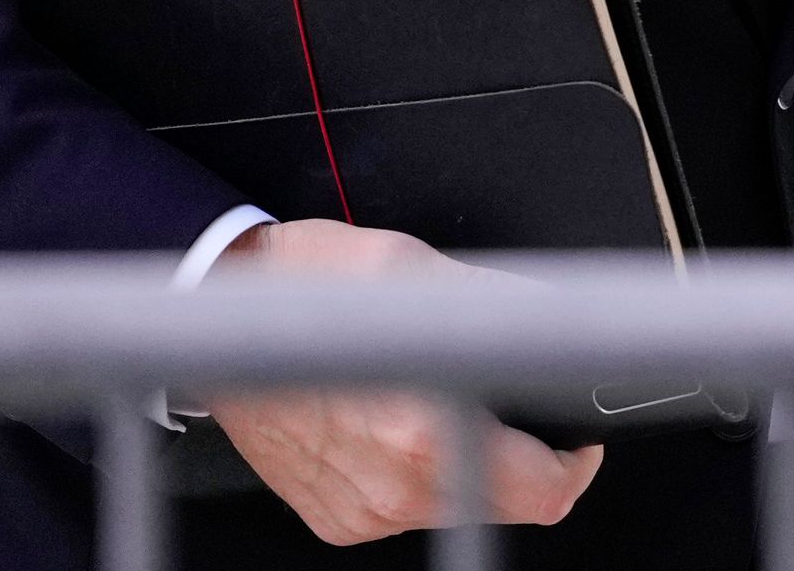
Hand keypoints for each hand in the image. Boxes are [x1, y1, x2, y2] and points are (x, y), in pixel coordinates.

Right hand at [197, 219, 604, 544]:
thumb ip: (501, 310)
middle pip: (504, 501)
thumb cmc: (309, 284)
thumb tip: (562, 327)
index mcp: (424, 431)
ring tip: (427, 396)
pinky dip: (411, 469)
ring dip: (461, 458)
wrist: (219, 310)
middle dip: (518, 455)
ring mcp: (364, 508)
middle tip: (504, 405)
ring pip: (453, 501)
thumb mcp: (421, 274)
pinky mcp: (337, 518)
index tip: (574, 435)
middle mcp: (395, 485)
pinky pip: (403, 504)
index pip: (545, 491)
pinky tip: (385, 420)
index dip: (574, 460)